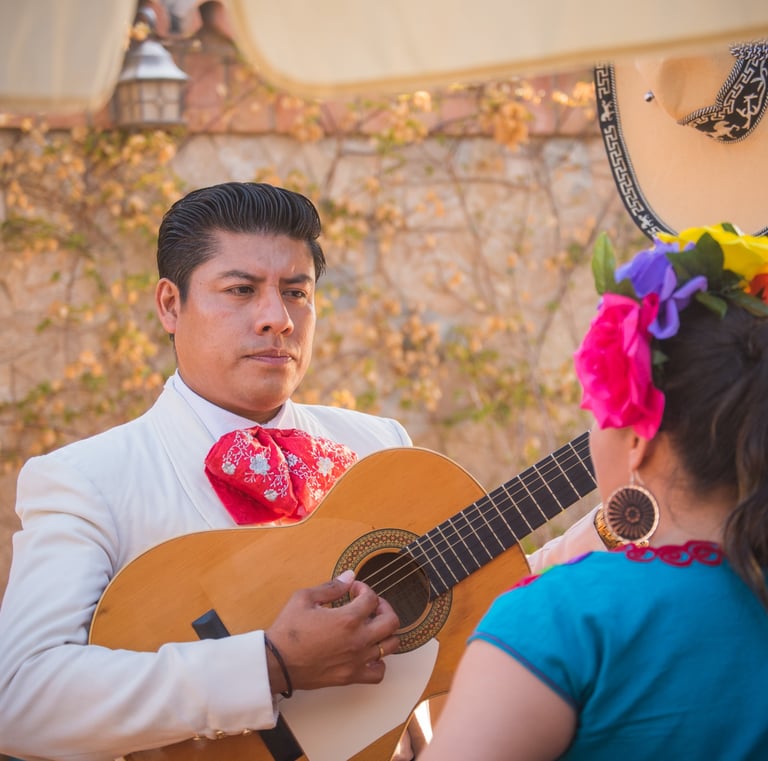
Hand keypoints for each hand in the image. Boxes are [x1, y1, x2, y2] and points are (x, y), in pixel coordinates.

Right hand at [265, 570, 400, 692]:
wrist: (276, 663)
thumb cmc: (288, 630)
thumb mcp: (304, 598)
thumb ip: (331, 587)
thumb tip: (350, 576)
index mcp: (348, 619)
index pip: (371, 598)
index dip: (364, 589)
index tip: (353, 589)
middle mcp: (358, 640)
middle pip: (391, 621)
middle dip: (384, 607)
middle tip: (370, 605)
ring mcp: (357, 660)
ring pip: (390, 645)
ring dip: (385, 632)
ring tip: (372, 626)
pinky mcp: (351, 677)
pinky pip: (378, 672)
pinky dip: (379, 661)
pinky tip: (368, 652)